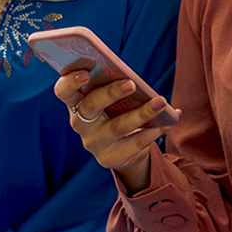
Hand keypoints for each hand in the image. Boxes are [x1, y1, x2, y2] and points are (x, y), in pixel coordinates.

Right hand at [53, 70, 170, 193]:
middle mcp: (80, 123)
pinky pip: (134, 142)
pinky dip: (153, 130)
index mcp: (75, 103)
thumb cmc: (114, 113)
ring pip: (118, 126)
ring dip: (142, 113)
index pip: (63, 91)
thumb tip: (133, 77)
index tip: (84, 72)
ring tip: (161, 101)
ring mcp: (93, 143)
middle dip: (110, 93)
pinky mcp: (109, 159)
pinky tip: (168, 121)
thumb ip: (112, 87)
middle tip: (131, 83)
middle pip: (91, 106)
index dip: (70, 82)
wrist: (121, 150)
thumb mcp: (108, 101)